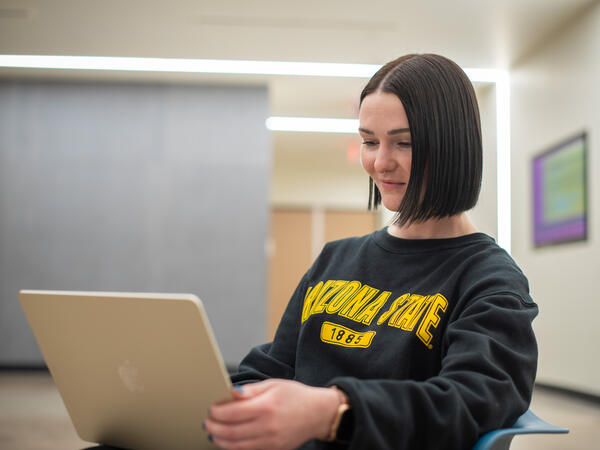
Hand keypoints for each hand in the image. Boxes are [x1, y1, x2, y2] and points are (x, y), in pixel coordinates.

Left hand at [205, 379, 342, 449]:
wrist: (319, 413)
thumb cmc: (296, 396)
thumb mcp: (274, 384)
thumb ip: (250, 390)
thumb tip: (230, 393)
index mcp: (267, 407)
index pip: (233, 413)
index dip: (217, 412)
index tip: (210, 409)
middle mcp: (268, 426)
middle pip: (231, 432)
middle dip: (214, 428)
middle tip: (207, 422)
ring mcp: (271, 441)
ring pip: (237, 446)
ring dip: (220, 440)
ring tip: (213, 432)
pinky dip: (234, 447)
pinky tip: (228, 440)